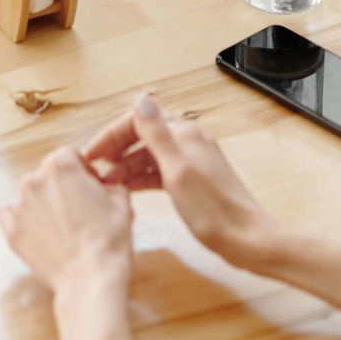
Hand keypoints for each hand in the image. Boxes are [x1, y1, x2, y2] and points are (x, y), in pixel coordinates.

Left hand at [0, 146, 133, 298]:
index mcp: (61, 166)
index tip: (90, 184)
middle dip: (62, 186)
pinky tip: (39, 231)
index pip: (68, 155)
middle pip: (47, 174)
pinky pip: (9, 215)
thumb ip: (109, 184)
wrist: (91, 279)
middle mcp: (34, 180)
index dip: (82, 169)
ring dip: (43, 203)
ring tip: (62, 226)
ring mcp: (19, 206)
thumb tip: (102, 187)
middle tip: (79, 209)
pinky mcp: (11, 231)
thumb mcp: (122, 201)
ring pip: (30, 195)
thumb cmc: (109, 240)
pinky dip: (22, 220)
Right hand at [82, 94, 291, 272]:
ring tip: (107, 183)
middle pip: (143, 135)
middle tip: (95, 169)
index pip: (138, 120)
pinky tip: (129, 189)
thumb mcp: (177, 172)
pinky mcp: (194, 180)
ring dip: (127, 165)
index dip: (111, 135)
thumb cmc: (214, 211)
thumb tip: (141, 99)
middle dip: (117, 149)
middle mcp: (189, 141)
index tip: (92, 155)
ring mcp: (192, 161)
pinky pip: (160, 171)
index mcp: (184, 135)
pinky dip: (142, 177)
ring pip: (150, 155)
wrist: (248, 240)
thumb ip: (157, 135)